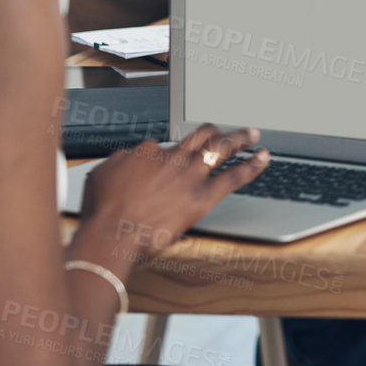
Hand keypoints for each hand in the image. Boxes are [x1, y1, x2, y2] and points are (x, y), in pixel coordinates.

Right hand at [77, 124, 268, 275]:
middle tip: (226, 130)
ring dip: (241, 138)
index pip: (167, 144)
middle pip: (201, 135)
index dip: (172, 151)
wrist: (112, 235)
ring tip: (253, 133)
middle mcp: (173, 156)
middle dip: (216, 130)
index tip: (175, 157)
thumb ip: (122, 162)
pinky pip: (234, 176)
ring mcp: (191, 174)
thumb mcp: (101, 175)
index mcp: (148, 151)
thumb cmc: (103, 212)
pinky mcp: (204, 195)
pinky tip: (264, 158)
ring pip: (222, 147)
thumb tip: (131, 159)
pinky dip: (252, 165)